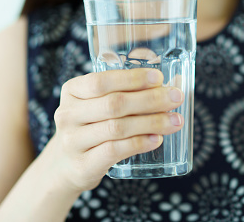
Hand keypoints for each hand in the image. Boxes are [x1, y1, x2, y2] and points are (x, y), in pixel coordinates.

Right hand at [48, 68, 183, 192]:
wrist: (67, 165)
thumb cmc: (92, 126)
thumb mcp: (99, 103)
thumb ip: (127, 89)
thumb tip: (171, 80)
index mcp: (72, 91)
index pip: (101, 81)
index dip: (132, 79)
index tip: (159, 78)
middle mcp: (67, 114)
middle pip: (113, 104)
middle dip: (150, 99)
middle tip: (176, 98)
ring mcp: (72, 141)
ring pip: (117, 128)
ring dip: (151, 122)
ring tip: (175, 120)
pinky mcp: (82, 165)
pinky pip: (114, 151)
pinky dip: (139, 143)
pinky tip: (157, 139)